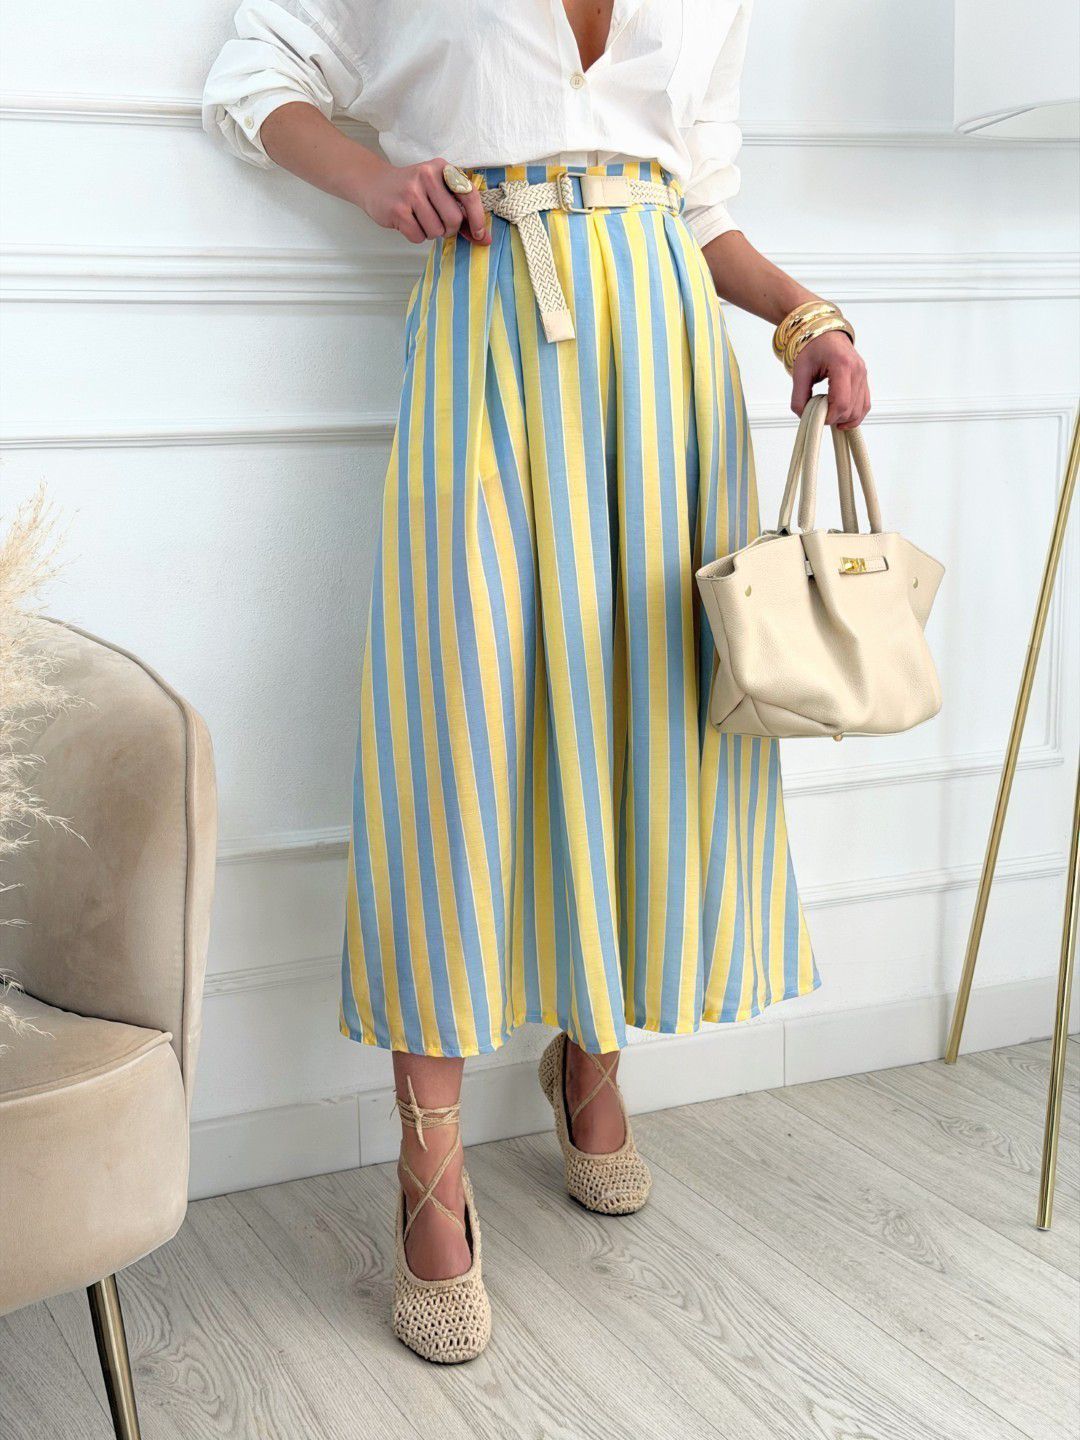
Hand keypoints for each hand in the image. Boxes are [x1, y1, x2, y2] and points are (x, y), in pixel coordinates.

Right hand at [358, 157, 489, 245]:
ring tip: (420, 219)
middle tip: (439, 224)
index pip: (470, 195)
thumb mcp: (438, 191)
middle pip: (454, 219)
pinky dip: (416, 236)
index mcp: (442, 168)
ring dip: (430, 233)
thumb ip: (462, 212)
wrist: (375, 183)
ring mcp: (411, 192)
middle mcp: (427, 175)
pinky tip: (408, 222)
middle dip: (449, 230)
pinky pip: (418, 236)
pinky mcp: (397, 209)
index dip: (477, 218)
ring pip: (436, 231)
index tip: (479, 234)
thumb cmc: (414, 191)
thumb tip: (484, 239)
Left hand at [790, 331, 869, 429]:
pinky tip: (842, 418)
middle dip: (835, 418)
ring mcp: (863, 375)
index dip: (829, 416)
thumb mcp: (800, 372)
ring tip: (829, 413)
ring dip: (844, 419)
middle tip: (820, 413)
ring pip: (860, 409)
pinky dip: (855, 415)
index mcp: (842, 365)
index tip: (817, 417)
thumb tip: (804, 416)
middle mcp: (857, 370)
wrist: (824, 333)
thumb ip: (799, 397)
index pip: (841, 402)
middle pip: (851, 409)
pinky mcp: (864, 379)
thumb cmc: (812, 347)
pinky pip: (865, 404)